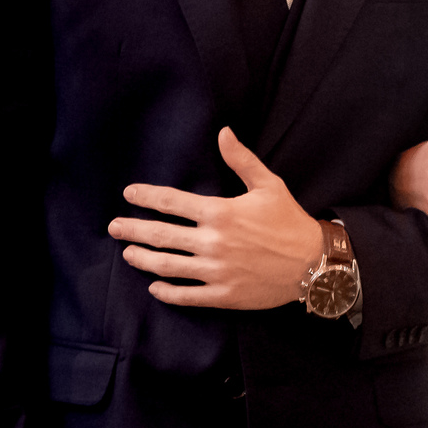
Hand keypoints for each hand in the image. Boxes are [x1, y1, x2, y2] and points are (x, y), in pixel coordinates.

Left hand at [108, 126, 322, 309]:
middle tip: (113, 227)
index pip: (171, 202)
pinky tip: (154, 286)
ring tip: (128, 254)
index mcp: (220, 212)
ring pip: (167, 266)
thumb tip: (223, 132)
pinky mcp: (223, 294)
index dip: (146, 197)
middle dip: (132, 230)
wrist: (313, 263)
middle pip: (160, 235)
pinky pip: (186, 295)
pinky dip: (166, 291)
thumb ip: (241, 160)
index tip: (129, 194)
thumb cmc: (289, 221)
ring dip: (142, 259)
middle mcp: (213, 242)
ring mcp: (216, 270)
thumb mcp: (268, 185)